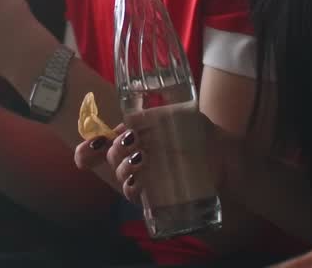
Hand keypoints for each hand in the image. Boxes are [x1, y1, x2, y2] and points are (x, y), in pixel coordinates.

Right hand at [75, 111, 232, 203]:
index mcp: (135, 137)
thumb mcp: (175, 114)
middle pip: (111, 158)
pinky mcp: (157, 194)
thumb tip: (130, 121)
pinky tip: (138, 182)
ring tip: (141, 158)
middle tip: (133, 141)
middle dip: (115, 150)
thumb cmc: (198, 131)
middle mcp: (136, 157)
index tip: (89, 146)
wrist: (224, 152)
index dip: (87, 150)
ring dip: (123, 168)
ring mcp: (146, 176)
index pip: (102, 144)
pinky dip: (132, 189)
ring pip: (121, 177)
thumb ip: (151, 114)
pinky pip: (136, 196)